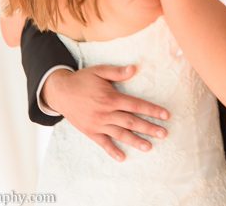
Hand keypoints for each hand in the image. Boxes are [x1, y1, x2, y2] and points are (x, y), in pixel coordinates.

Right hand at [42, 65, 169, 160]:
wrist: (60, 92)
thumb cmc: (82, 80)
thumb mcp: (99, 71)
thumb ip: (117, 72)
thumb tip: (135, 68)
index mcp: (110, 98)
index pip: (136, 105)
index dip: (152, 110)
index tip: (165, 115)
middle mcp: (105, 113)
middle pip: (131, 122)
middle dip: (148, 128)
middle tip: (163, 134)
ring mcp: (97, 124)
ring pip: (120, 134)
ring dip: (135, 141)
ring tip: (149, 147)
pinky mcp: (90, 131)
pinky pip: (103, 143)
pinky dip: (112, 150)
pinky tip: (122, 157)